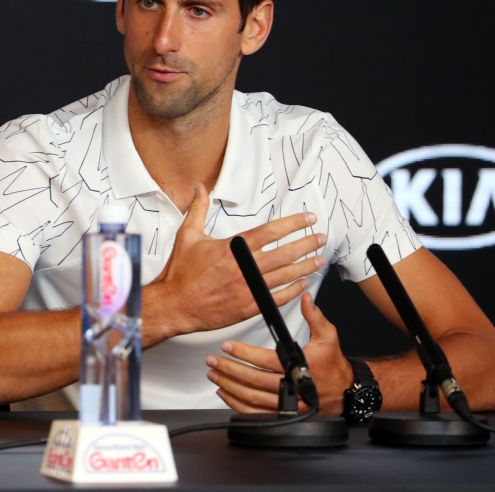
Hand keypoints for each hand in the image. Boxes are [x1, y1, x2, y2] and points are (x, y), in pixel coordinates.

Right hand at [144, 183, 325, 342]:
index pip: (270, 231)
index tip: (307, 218)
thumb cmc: (180, 273)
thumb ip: (198, 209)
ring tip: (318, 259)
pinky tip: (302, 284)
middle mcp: (244, 268)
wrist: (175, 305)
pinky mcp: (249, 307)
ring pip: (285, 275)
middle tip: (320, 238)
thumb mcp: (187, 235)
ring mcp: (248, 289)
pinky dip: (293, 290)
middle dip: (307, 244)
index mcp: (232, 249)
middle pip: (285, 253)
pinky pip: (278, 298)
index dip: (293, 223)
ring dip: (305, 266)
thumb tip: (200, 188)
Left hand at [206, 292, 353, 413]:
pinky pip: (256, 413)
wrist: (344, 391)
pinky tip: (225, 394)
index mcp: (300, 367)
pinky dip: (237, 404)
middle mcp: (292, 387)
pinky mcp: (283, 415)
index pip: (266, 360)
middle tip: (213, 360)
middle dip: (230, 370)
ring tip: (214, 375)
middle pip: (254, 380)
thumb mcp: (328, 336)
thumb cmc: (332, 363)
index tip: (227, 346)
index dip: (244, 353)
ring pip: (252, 398)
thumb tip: (305, 298)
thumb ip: (314, 316)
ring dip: (230, 386)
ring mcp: (287, 404)